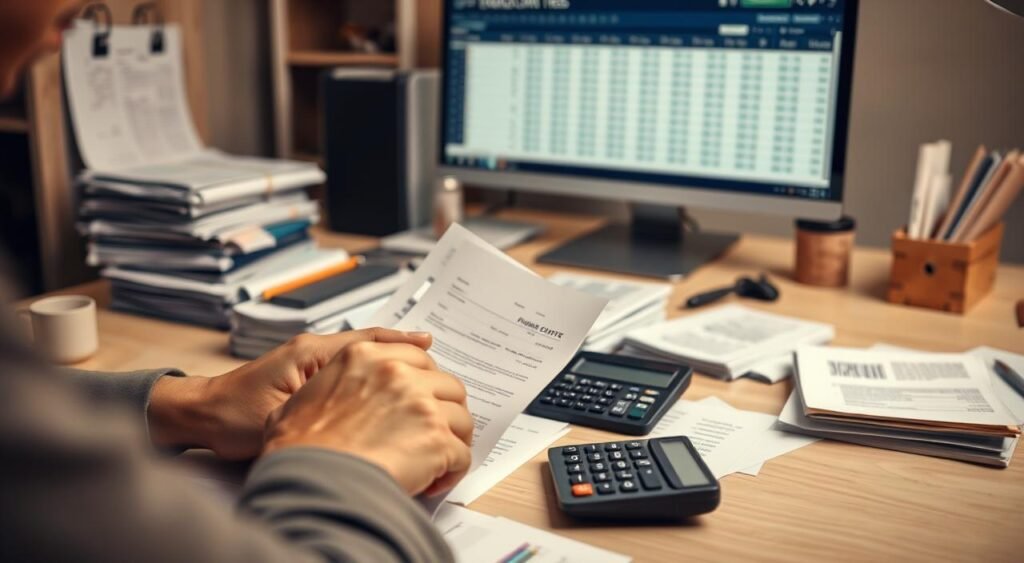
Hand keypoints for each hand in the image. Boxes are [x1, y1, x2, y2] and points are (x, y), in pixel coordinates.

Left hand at [148, 329, 432, 459]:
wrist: (200, 416)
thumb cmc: (231, 418)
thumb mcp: (281, 414)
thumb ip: (322, 408)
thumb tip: (365, 408)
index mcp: (311, 352)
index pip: (366, 340)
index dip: (401, 344)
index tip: (429, 345)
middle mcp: (313, 349)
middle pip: (370, 342)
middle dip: (403, 349)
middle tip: (436, 359)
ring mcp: (310, 360)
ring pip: (361, 353)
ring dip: (390, 359)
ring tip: (422, 366)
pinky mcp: (306, 374)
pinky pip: (348, 366)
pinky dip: (371, 369)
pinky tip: (387, 382)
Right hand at [262, 339, 473, 497]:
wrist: (307, 479)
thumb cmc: (296, 448)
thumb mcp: (297, 399)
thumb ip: (325, 387)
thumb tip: (325, 398)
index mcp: (363, 357)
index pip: (416, 357)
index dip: (424, 382)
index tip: (425, 397)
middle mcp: (396, 373)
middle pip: (447, 385)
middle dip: (444, 411)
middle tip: (431, 434)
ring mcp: (421, 404)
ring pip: (461, 418)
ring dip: (452, 440)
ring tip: (435, 461)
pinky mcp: (437, 438)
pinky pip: (462, 453)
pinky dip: (452, 470)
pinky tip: (432, 482)